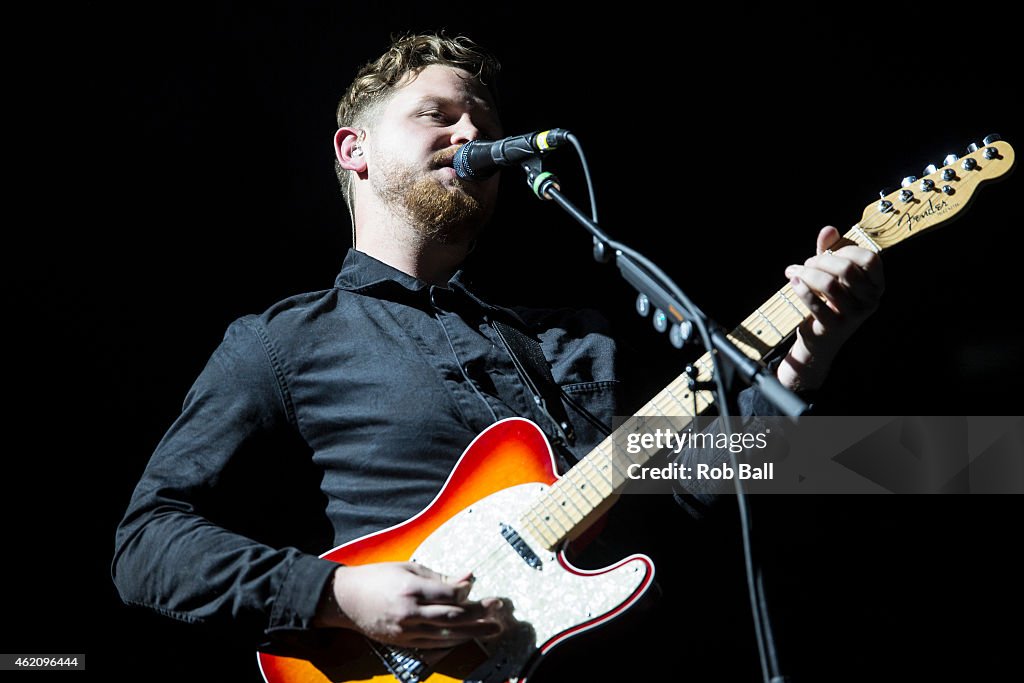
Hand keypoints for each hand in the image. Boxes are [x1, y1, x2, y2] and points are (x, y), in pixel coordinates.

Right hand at [315, 562, 506, 648]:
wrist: (345, 600)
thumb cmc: (377, 577)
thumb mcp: (408, 568)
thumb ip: (439, 575)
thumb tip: (468, 578)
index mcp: (411, 589)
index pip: (450, 595)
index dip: (470, 594)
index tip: (484, 592)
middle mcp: (410, 613)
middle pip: (453, 617)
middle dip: (480, 614)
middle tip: (500, 610)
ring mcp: (406, 631)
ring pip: (447, 634)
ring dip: (473, 632)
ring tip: (493, 629)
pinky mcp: (403, 643)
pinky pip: (435, 645)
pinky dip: (454, 641)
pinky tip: (468, 637)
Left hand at [778, 226, 883, 390]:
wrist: (819, 339)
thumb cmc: (827, 300)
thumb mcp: (830, 272)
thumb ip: (830, 249)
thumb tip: (829, 229)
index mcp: (876, 285)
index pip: (869, 258)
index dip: (845, 250)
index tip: (825, 253)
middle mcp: (870, 300)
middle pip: (847, 269)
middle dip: (821, 261)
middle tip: (805, 264)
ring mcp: (854, 316)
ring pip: (829, 284)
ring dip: (807, 273)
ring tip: (795, 272)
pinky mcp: (834, 327)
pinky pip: (815, 303)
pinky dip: (800, 288)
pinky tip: (792, 282)